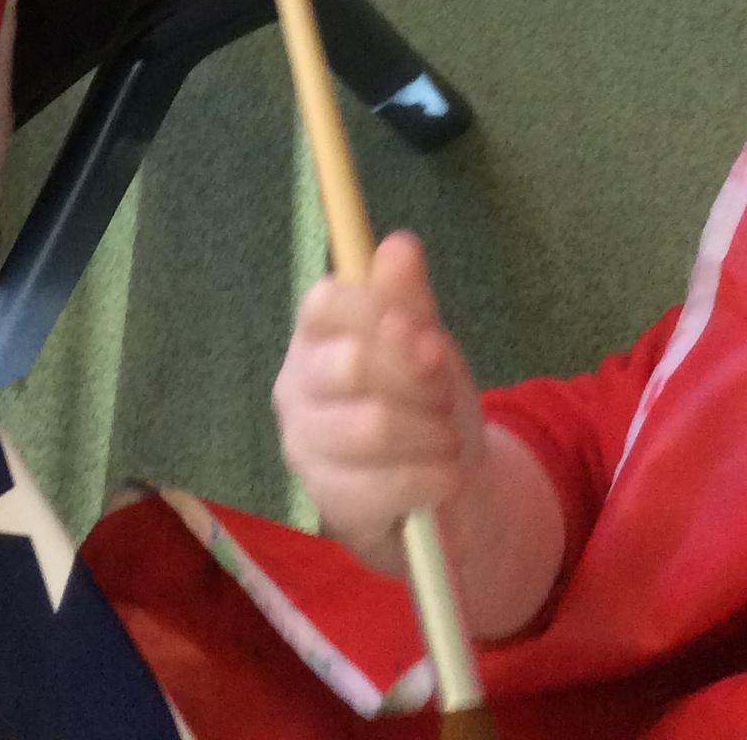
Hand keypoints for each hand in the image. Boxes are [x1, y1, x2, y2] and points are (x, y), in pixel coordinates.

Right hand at [272, 233, 484, 572]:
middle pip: (352, 362)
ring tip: (450, 438)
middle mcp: (296, 387)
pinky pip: (387, 484)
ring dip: (431, 431)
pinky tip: (447, 474)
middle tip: (443, 393)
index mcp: (314, 337)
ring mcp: (307, 447)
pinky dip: (433, 476)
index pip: (326, 302)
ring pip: (373, 425)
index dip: (380, 312)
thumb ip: (410, 299)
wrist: (447, 492)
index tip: (426, 333)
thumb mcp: (425, 345)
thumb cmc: (426, 403)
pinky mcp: (329, 502)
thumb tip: (400, 244)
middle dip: (418, 378)